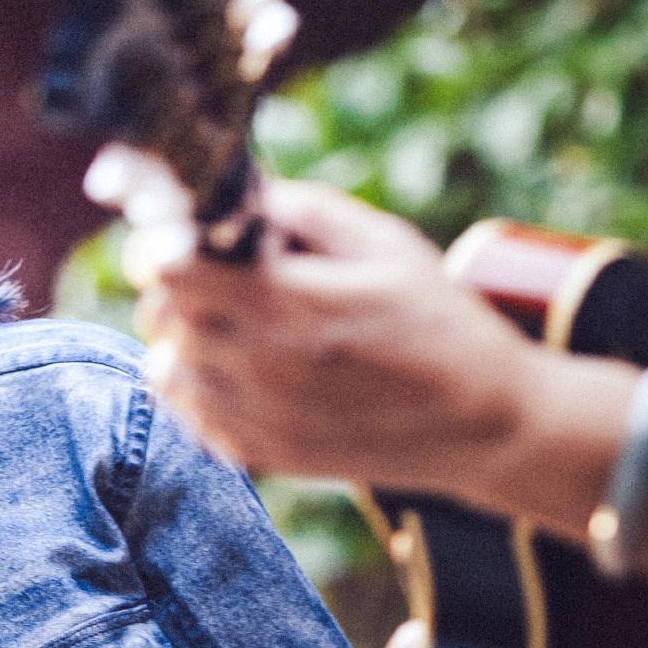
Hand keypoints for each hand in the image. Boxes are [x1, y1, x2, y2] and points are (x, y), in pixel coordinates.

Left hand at [134, 177, 538, 498]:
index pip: (172, 268)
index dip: (166, 241)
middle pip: (162, 317)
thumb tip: (232, 189)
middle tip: (216, 271)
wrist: (485, 423)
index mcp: (292, 304)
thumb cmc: (440, 321)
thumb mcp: (384, 243)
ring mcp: (261, 421)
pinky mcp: (264, 458)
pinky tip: (245, 368)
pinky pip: (192, 417)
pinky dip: (202, 389)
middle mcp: (264, 368)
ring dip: (184, 340)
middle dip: (177, 285)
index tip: (185, 232)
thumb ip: (302, 210)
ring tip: (233, 323)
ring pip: (166, 372)